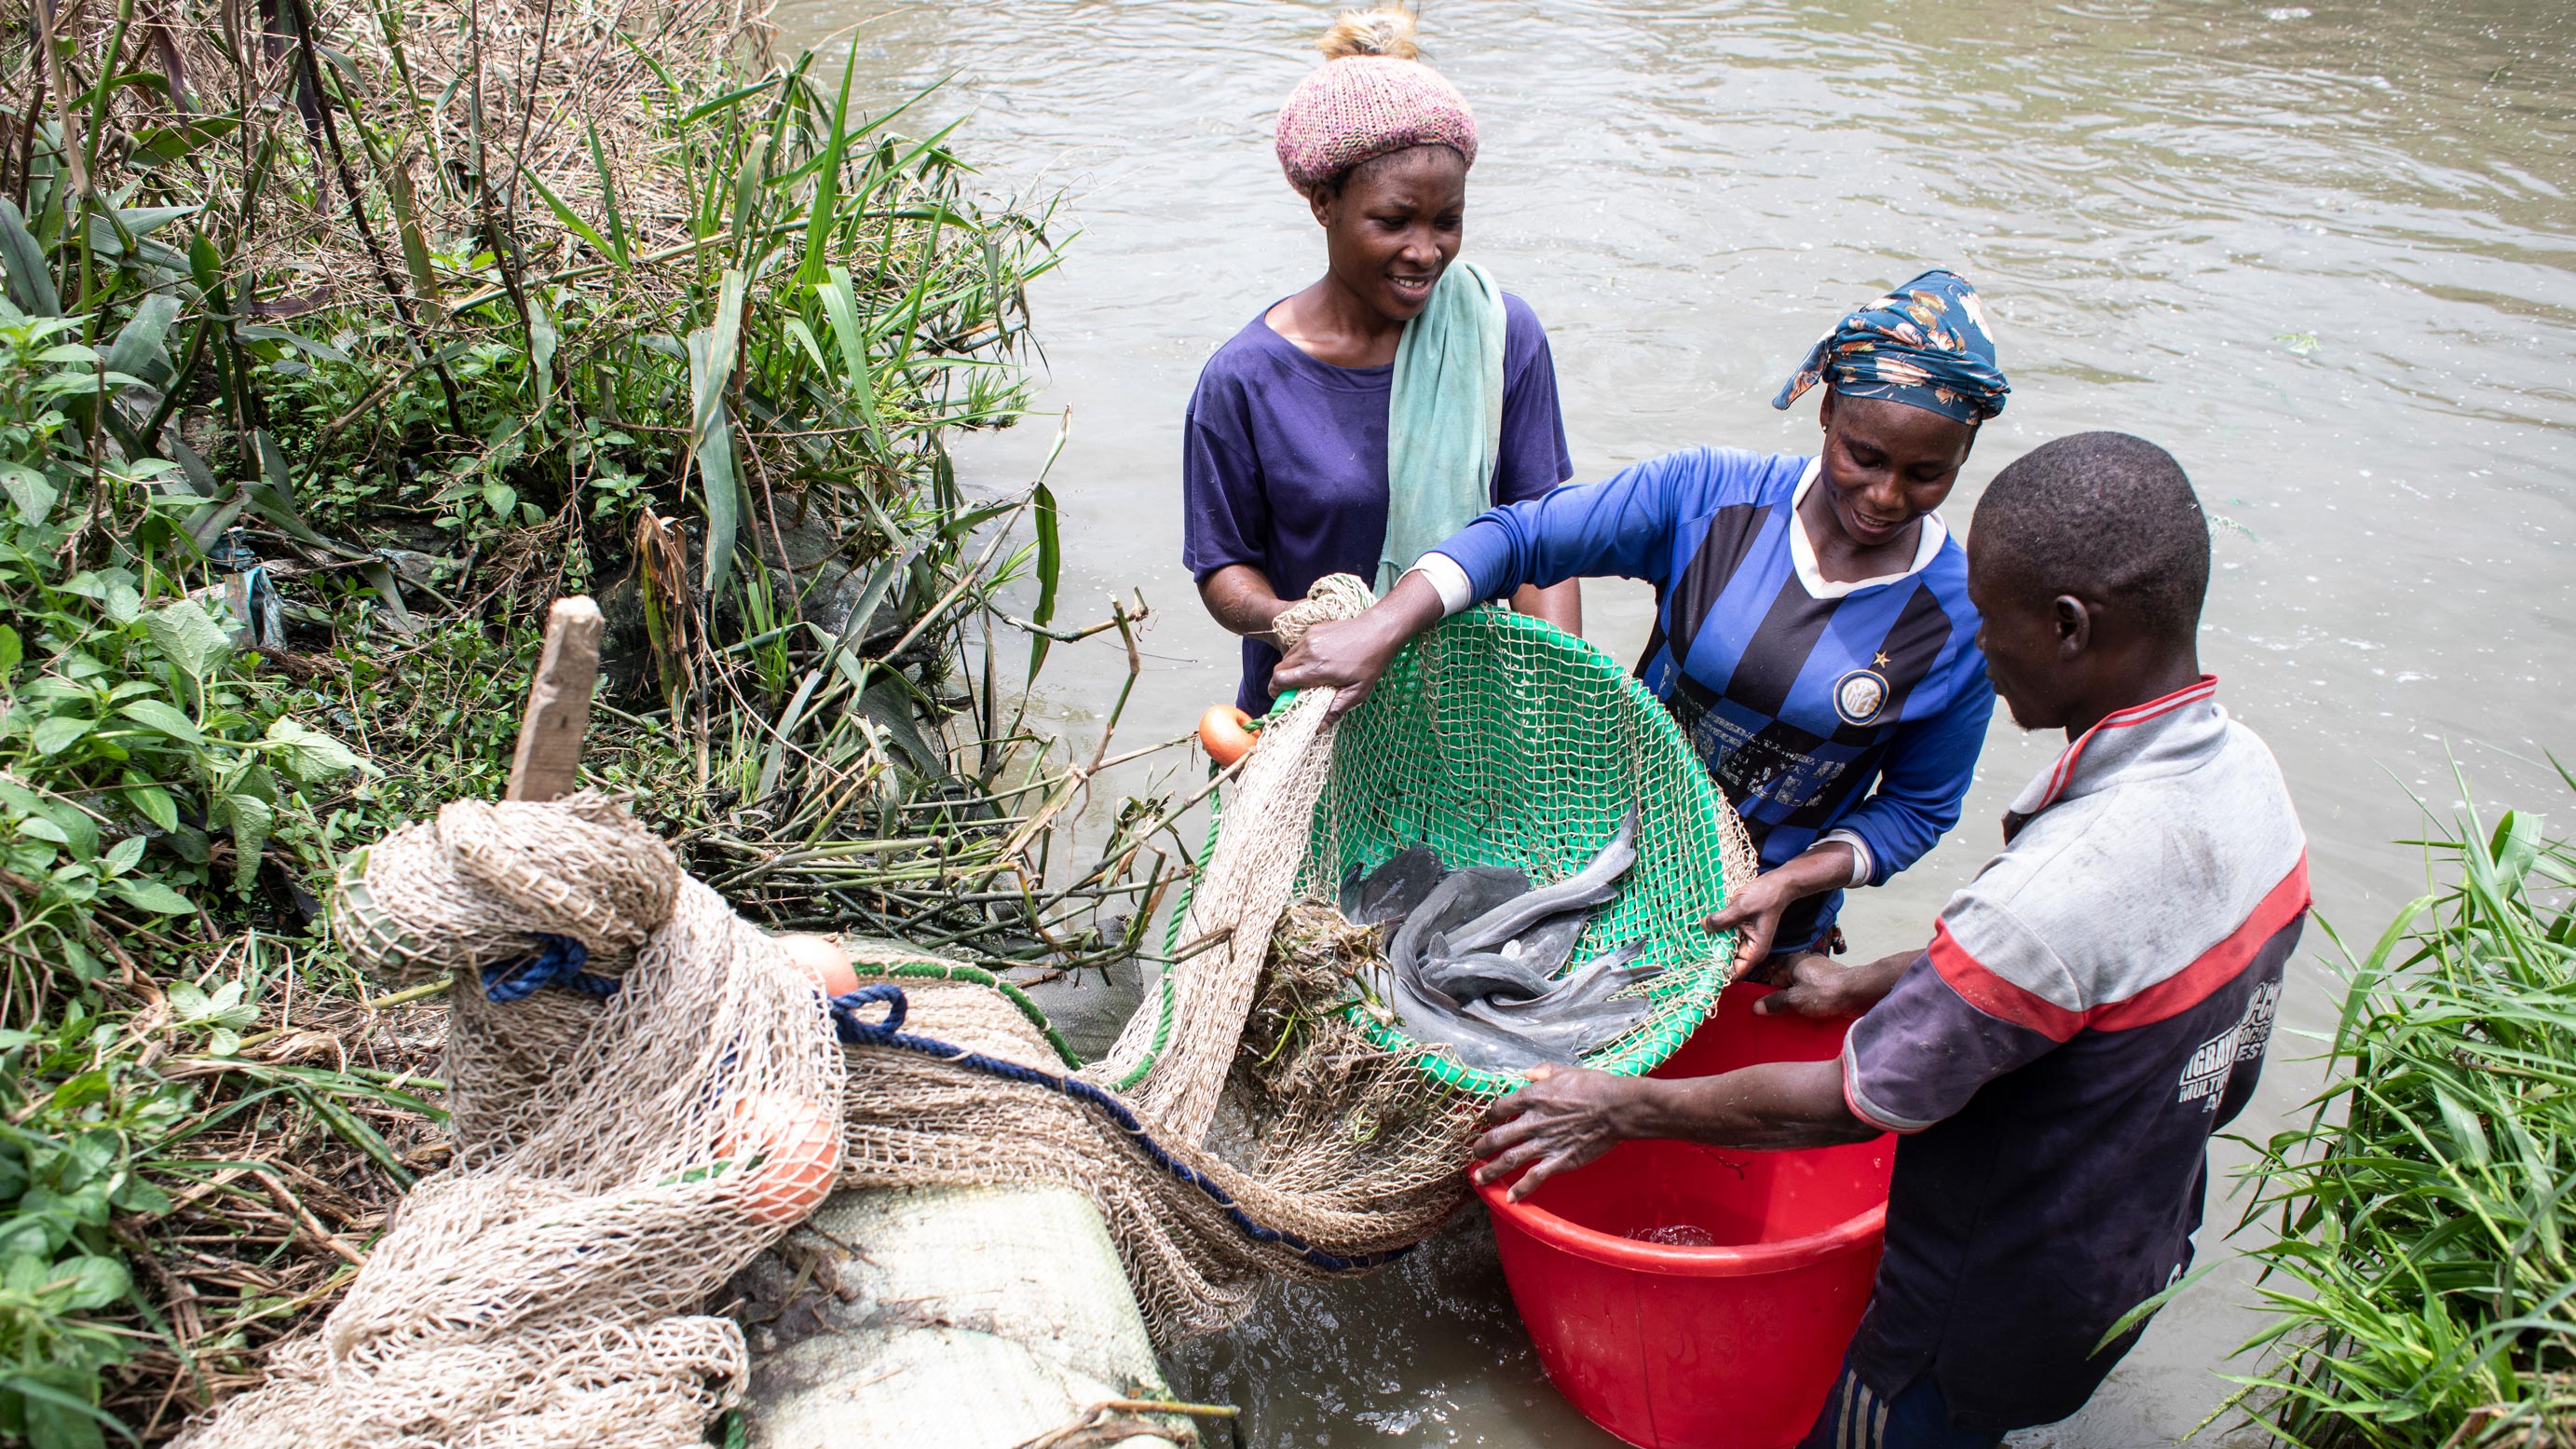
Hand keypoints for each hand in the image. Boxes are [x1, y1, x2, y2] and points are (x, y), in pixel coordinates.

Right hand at [1268, 615, 1399, 719]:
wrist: (1378, 631)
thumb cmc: (1370, 663)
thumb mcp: (1357, 692)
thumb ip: (1336, 710)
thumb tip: (1319, 727)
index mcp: (1317, 670)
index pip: (1280, 680)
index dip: (1276, 691)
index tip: (1282, 698)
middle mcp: (1309, 653)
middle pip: (1279, 669)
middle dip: (1281, 682)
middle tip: (1294, 690)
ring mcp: (1309, 639)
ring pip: (1287, 657)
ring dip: (1290, 669)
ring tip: (1306, 676)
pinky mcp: (1313, 631)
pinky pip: (1297, 647)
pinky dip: (1300, 657)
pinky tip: (1316, 662)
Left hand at [1469, 1065, 1643, 1202]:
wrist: (1615, 1108)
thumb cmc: (1592, 1086)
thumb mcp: (1563, 1070)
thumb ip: (1542, 1071)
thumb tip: (1527, 1073)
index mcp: (1531, 1098)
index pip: (1499, 1108)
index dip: (1490, 1115)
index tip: (1489, 1120)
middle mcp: (1532, 1122)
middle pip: (1497, 1137)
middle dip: (1482, 1147)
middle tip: (1474, 1152)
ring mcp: (1544, 1143)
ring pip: (1509, 1160)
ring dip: (1491, 1170)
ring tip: (1478, 1178)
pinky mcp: (1559, 1161)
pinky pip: (1534, 1177)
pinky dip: (1521, 1189)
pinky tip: (1510, 1198)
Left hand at [1701, 842, 1858, 981]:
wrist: (1776, 884)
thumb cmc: (1765, 896)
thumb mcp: (1741, 907)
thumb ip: (1722, 918)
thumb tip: (1704, 925)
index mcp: (1755, 951)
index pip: (1735, 972)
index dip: (1719, 973)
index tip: (1701, 969)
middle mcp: (1750, 949)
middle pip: (1727, 963)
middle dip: (1711, 959)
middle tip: (1691, 955)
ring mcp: (1744, 940)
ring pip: (1723, 950)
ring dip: (1711, 945)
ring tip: (1693, 942)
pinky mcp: (1739, 931)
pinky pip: (1724, 937)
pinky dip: (1715, 934)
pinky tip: (1702, 930)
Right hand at [1752, 952, 1875, 1018]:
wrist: (1859, 993)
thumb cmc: (1824, 993)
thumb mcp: (1794, 1000)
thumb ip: (1775, 1003)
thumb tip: (1756, 1007)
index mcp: (1793, 961)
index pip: (1773, 977)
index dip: (1770, 994)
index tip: (1769, 1009)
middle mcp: (1807, 962)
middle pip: (1789, 983)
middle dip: (1787, 999)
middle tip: (1784, 1016)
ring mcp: (1822, 971)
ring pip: (1804, 989)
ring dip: (1802, 1002)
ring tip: (1801, 1018)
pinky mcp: (1834, 981)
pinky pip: (1818, 993)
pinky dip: (1815, 1002)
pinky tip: (1816, 1014)